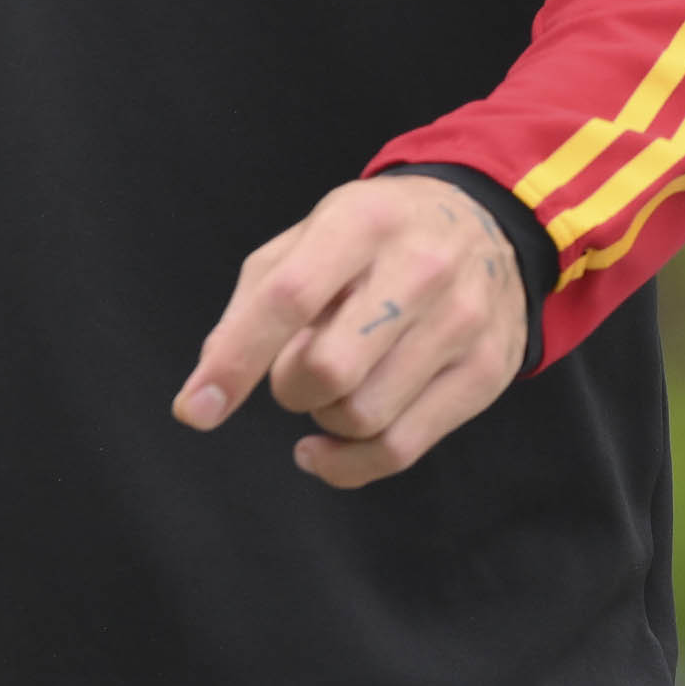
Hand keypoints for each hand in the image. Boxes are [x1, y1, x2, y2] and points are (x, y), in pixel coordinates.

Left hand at [174, 174, 530, 486]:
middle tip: (295, 370)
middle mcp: (421, 269)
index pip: (288, 298)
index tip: (196, 409)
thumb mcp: (307, 239)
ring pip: (364, 417)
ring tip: (332, 387)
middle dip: (289, 387)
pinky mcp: (488, 372)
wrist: (485, 224)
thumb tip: (210, 382)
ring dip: (324, 418)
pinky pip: (403, 448)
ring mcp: (463, 322)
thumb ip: (255, 302)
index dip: (236, 360)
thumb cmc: (373, 238)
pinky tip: (329, 446)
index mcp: (361, 222)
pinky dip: (349, 463)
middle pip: (329, 370)